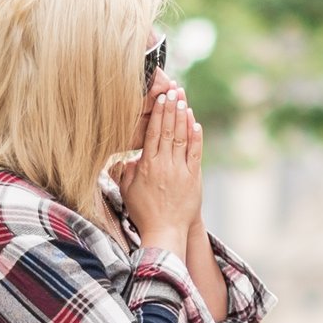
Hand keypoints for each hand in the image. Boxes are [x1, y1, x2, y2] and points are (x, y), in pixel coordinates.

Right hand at [114, 87, 201, 248]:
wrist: (165, 232)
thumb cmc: (143, 212)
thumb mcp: (127, 191)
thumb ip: (126, 171)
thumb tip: (128, 157)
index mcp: (147, 165)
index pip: (152, 133)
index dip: (157, 114)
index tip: (159, 98)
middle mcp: (164, 164)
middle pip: (169, 130)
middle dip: (171, 108)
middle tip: (173, 90)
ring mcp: (180, 170)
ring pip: (182, 138)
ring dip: (183, 117)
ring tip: (183, 100)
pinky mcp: (194, 178)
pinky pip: (195, 153)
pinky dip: (196, 137)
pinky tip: (195, 123)